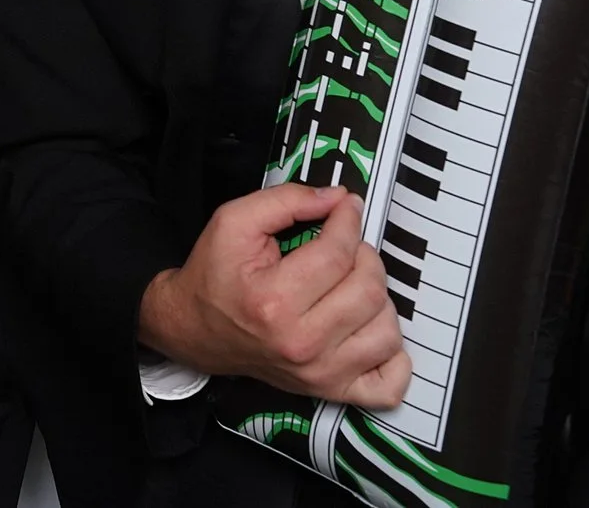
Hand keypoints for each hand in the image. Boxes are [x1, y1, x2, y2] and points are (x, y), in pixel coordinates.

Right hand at [138, 183, 410, 407]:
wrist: (194, 329)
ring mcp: (320, 373)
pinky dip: (394, 358)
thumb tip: (339, 199)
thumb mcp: (233, 222)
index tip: (345, 207)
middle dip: (364, 255)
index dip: (347, 220)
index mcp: (273, 301)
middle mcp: (301, 343)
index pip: (337, 253)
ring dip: (378, 299)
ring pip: (386, 331)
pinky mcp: (331, 390)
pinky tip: (370, 329)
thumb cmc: (214, 275)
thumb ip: (286, 201)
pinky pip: (389, 385)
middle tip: (345, 246)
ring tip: (352, 285)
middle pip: (368, 290)